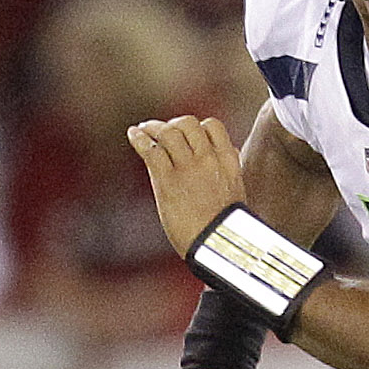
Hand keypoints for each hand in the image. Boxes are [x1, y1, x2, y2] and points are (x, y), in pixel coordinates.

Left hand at [125, 115, 249, 256]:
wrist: (214, 245)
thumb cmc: (225, 224)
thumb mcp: (236, 190)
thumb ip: (231, 167)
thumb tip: (231, 150)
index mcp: (228, 162)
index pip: (212, 125)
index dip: (196, 125)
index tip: (186, 134)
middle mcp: (208, 159)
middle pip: (188, 123)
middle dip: (172, 124)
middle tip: (162, 132)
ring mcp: (187, 168)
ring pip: (169, 131)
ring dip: (152, 128)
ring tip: (143, 130)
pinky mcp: (167, 180)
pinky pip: (150, 149)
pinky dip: (139, 138)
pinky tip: (132, 134)